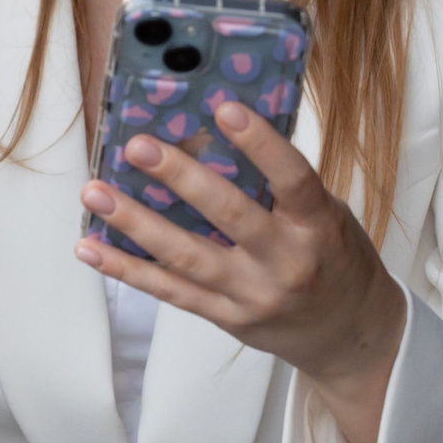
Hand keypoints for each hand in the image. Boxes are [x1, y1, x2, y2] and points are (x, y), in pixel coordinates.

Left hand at [75, 101, 406, 442]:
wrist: (351, 334)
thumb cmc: (337, 259)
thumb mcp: (329, 215)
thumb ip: (282, 187)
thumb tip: (214, 138)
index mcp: (317, 226)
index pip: (292, 178)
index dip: (260, 143)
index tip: (225, 107)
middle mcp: (285, 262)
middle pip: (229, 216)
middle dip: (180, 178)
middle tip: (138, 146)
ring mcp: (252, 295)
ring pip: (187, 257)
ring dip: (135, 223)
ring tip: (95, 192)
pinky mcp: (227, 318)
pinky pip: (170, 292)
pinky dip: (127, 270)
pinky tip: (91, 248)